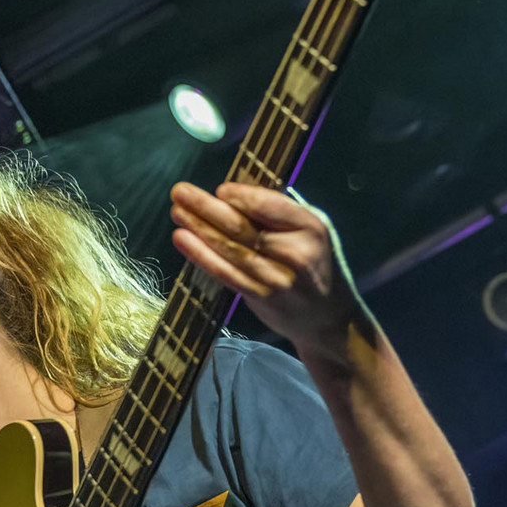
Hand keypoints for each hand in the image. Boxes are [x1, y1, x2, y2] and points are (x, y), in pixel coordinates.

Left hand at [170, 180, 362, 350]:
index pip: (269, 205)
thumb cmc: (315, 263)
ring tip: (177, 212)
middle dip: (206, 206)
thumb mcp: (313, 230)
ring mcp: (277, 278)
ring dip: (198, 228)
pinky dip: (201, 255)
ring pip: (230, 249)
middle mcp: (296, 252)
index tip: (219, 189)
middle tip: (180, 192)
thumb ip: (281, 213)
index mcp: (311, 227)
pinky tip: (184, 240)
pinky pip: (225, 273)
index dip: (240, 195)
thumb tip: (235, 193)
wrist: (329, 318)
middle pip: (242, 226)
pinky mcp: (261, 297)